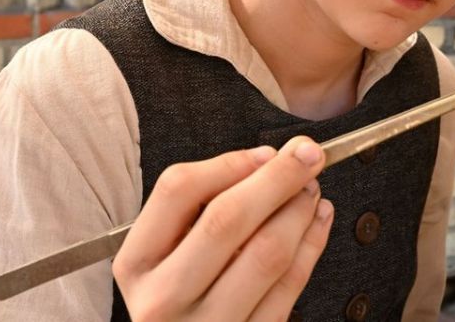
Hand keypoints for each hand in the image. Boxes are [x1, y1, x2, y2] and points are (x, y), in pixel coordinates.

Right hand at [113, 136, 332, 320]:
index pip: (178, 191)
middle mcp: (165, 299)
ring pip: (267, 253)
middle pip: (227, 219)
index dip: (229, 163)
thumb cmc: (174, 301)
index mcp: (137, 265)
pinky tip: (317, 220)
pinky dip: (311, 244)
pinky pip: (289, 287)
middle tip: (308, 155)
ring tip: (311, 190)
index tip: (265, 153)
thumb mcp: (161, 257)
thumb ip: (198, 211)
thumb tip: (266, 163)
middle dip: (277, 178)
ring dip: (299, 211)